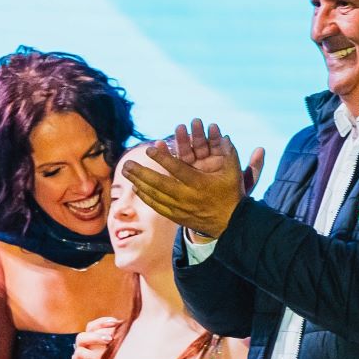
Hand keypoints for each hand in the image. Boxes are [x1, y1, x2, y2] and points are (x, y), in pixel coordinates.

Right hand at [70, 316, 118, 358]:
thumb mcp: (109, 353)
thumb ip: (114, 343)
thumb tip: (127, 331)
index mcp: (88, 341)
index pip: (91, 327)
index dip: (102, 323)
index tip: (115, 322)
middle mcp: (81, 349)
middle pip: (82, 337)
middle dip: (96, 337)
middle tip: (110, 339)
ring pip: (79, 352)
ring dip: (93, 354)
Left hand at [122, 120, 264, 238]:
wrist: (230, 224)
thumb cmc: (230, 195)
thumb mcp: (233, 174)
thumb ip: (229, 154)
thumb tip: (224, 135)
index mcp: (200, 184)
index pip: (178, 169)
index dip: (163, 159)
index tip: (149, 149)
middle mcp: (187, 196)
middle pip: (159, 183)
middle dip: (141, 173)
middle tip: (127, 163)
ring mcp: (180, 208)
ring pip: (155, 195)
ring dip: (138, 183)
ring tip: (125, 172)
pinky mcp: (176, 216)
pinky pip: (156, 206)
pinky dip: (145, 197)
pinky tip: (135, 188)